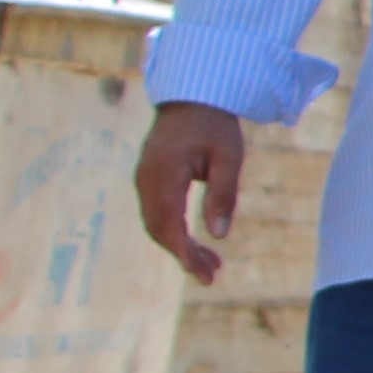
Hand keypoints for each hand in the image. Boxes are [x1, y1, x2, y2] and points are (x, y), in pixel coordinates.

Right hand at [135, 102, 246, 286]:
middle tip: (213, 275)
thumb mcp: (228, 157)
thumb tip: (220, 236)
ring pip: (156, 224)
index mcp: (164, 173)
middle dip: (184, 255)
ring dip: (179, 246)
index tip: (204, 276)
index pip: (170, 225)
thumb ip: (223, 194)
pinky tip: (197, 242)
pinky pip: (156, 213)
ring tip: (212, 264)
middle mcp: (146, 179)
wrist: (192, 96)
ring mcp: (143, 179)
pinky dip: (174, 231)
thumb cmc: (214, 125)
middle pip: (159, 230)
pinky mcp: (148, 180)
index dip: (185, 254)